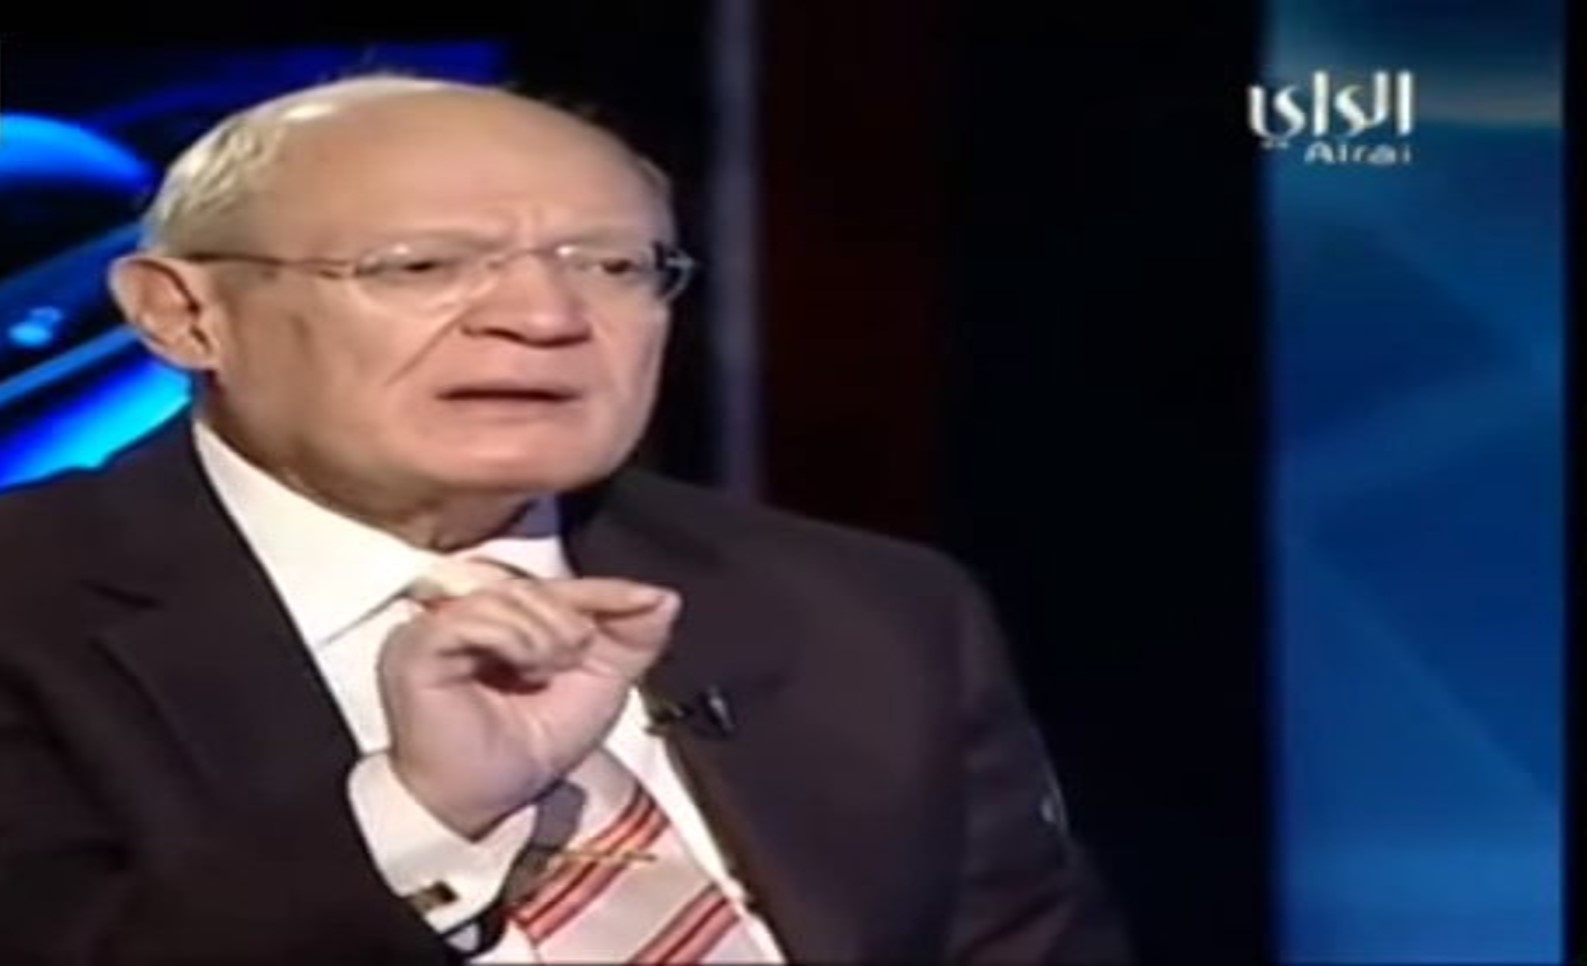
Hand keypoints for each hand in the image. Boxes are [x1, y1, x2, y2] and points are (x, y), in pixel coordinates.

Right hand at [376, 573, 680, 838]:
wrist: (481, 807)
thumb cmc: (524, 751)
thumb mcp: (598, 688)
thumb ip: (630, 641)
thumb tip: (663, 599)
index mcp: (503, 623)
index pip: (553, 587)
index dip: (601, 590)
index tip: (647, 598)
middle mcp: (466, 618)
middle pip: (531, 585)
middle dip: (575, 612)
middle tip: (580, 652)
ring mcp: (438, 628)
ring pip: (507, 595)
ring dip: (547, 629)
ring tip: (552, 668)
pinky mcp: (417, 646)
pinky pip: (474, 617)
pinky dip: (514, 638)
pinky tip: (527, 668)